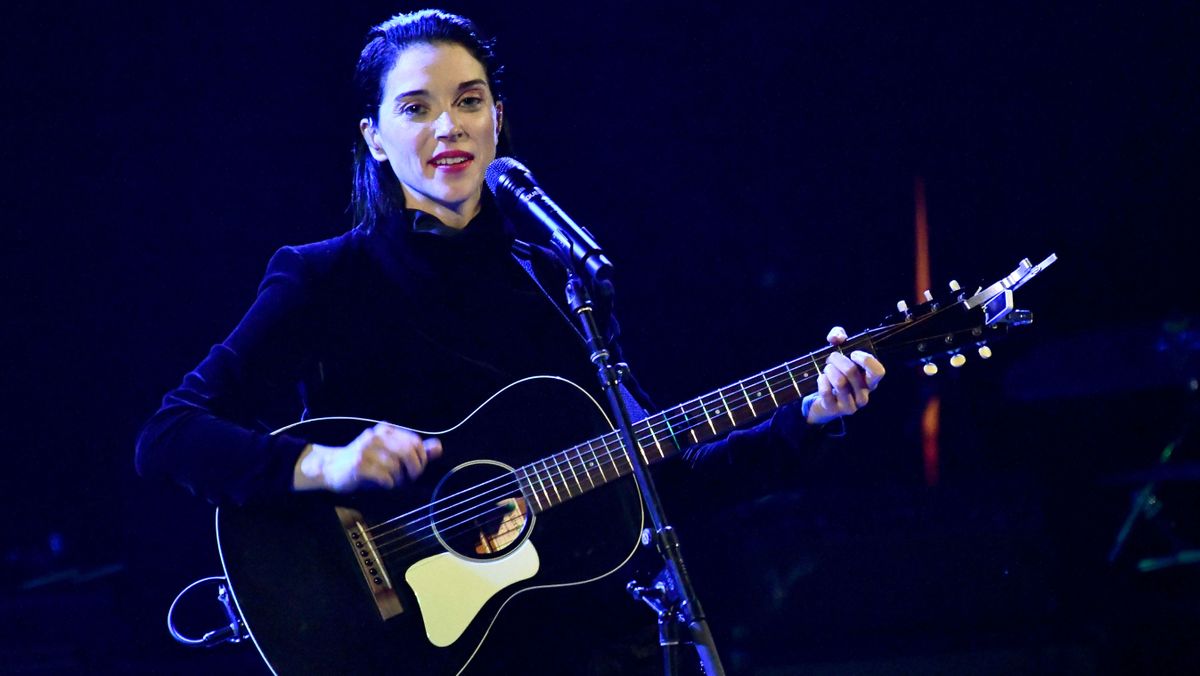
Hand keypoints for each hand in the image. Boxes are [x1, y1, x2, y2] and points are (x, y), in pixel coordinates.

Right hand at [293, 422, 442, 491]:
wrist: (331, 468)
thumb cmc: (366, 463)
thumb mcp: (391, 454)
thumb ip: (415, 451)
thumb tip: (439, 447)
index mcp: (386, 430)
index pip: (415, 442)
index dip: (421, 459)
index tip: (416, 470)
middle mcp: (377, 436)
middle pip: (408, 452)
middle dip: (413, 469)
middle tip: (409, 479)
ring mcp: (366, 449)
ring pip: (396, 466)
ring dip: (399, 479)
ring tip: (393, 481)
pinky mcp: (359, 465)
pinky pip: (384, 477)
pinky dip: (388, 483)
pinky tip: (383, 484)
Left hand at [804, 326, 885, 424]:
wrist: (823, 401)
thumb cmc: (836, 372)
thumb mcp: (840, 351)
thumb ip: (838, 336)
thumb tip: (836, 337)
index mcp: (870, 382)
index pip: (878, 372)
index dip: (865, 360)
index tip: (853, 354)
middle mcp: (864, 395)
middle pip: (851, 371)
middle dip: (837, 359)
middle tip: (831, 358)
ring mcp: (850, 405)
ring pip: (839, 382)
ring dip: (829, 369)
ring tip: (827, 368)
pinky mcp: (835, 410)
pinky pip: (826, 391)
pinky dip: (821, 380)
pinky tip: (822, 378)